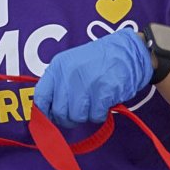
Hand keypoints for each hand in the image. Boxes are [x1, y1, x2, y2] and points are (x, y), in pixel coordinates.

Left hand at [33, 27, 153, 126]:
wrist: (129, 51)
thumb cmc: (99, 61)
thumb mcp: (71, 65)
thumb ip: (59, 85)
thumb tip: (48, 112)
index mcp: (58, 67)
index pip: (41, 97)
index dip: (45, 113)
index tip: (52, 118)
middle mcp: (69, 74)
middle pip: (59, 112)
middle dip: (69, 118)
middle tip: (79, 113)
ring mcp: (86, 83)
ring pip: (77, 116)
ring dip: (86, 115)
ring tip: (94, 103)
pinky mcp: (103, 92)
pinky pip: (95, 116)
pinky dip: (100, 114)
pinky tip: (104, 103)